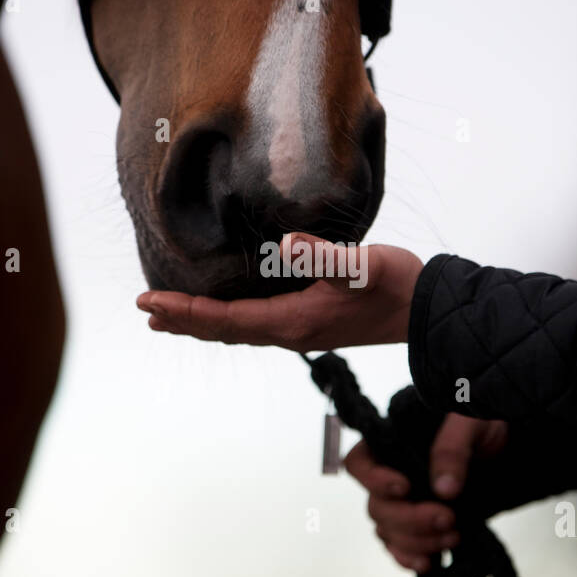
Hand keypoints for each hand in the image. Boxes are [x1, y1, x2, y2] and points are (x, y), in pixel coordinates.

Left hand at [135, 233, 423, 350]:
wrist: (431, 313)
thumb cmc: (398, 285)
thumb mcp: (363, 266)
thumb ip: (325, 256)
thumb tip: (287, 244)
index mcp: (294, 322)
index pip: (224, 319)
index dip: (184, 310)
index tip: (148, 302)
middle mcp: (291, 332)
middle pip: (223, 330)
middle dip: (183, 318)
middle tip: (145, 309)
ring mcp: (301, 331)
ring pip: (237, 330)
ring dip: (201, 322)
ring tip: (170, 316)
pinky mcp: (311, 324)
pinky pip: (255, 325)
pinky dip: (226, 319)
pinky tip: (223, 312)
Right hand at [344, 413, 509, 572]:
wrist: (507, 447)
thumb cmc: (481, 421)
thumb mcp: (472, 422)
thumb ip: (453, 448)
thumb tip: (443, 490)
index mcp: (390, 442)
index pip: (359, 463)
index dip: (373, 480)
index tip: (405, 488)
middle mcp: (390, 475)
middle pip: (377, 507)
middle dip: (410, 519)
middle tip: (448, 518)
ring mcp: (403, 504)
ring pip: (389, 532)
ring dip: (418, 541)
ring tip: (455, 536)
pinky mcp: (420, 525)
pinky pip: (401, 549)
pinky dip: (411, 559)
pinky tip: (431, 563)